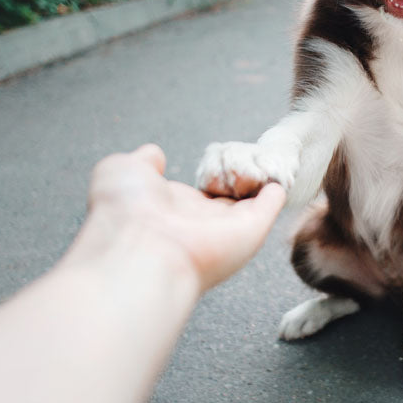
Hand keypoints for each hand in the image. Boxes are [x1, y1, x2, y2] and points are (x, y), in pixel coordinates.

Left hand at [74, 144, 285, 291]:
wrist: (139, 249)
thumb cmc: (125, 213)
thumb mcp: (121, 172)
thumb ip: (142, 162)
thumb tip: (154, 154)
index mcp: (172, 209)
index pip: (197, 192)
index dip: (209, 174)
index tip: (220, 158)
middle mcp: (200, 221)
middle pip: (228, 197)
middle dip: (238, 177)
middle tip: (248, 159)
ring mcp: (227, 228)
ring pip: (250, 200)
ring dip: (259, 179)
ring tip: (270, 158)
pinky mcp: (251, 230)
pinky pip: (270, 206)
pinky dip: (277, 190)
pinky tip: (281, 177)